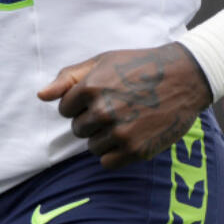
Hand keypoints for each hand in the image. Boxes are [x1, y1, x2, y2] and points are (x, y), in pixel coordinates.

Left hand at [37, 43, 211, 168]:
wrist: (183, 77)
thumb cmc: (139, 66)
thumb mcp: (102, 62)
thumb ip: (68, 78)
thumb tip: (41, 95)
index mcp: (90, 87)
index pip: (64, 109)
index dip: (80, 103)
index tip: (98, 97)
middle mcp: (103, 111)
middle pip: (78, 129)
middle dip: (91, 120)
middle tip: (115, 107)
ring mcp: (119, 132)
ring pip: (92, 146)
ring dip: (103, 137)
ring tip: (124, 120)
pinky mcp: (135, 150)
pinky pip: (107, 162)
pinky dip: (115, 153)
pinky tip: (129, 135)